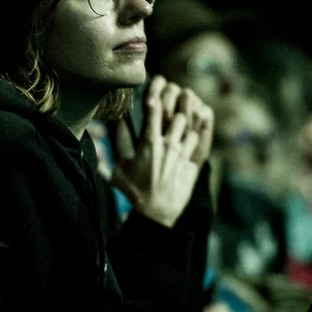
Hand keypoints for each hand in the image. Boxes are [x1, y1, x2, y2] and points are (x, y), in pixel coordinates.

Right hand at [112, 76, 202, 227]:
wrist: (155, 213)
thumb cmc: (134, 190)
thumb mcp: (120, 166)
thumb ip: (118, 141)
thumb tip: (113, 120)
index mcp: (150, 143)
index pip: (155, 111)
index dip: (155, 99)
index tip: (153, 98)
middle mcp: (169, 146)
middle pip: (179, 115)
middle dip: (175, 112)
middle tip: (170, 113)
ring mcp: (182, 156)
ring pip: (191, 129)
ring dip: (186, 127)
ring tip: (180, 129)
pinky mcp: (191, 166)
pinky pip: (198, 146)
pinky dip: (194, 141)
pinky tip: (189, 141)